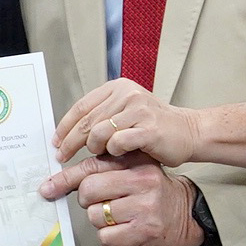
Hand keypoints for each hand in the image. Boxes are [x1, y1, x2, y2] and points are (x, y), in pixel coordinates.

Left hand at [42, 154, 201, 245]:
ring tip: (119, 216)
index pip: (91, 167)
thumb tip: (56, 183)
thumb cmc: (153, 192)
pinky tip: (125, 230)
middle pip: (89, 190)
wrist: (186, 213)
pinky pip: (107, 237)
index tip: (49, 187)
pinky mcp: (145, 232)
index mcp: (136, 162)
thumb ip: (100, 171)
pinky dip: (110, 237)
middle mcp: (142, 181)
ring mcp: (144, 207)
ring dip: (100, 220)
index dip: (64, 179)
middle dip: (87, 200)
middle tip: (100, 202)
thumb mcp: (131, 170)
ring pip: (96, 216)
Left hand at [53, 80, 204, 165]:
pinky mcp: (148, 128)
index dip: (65, 125)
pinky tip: (116, 155)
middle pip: (87, 120)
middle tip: (62, 156)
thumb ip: (102, 117)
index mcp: (118, 88)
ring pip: (99, 131)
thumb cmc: (155, 127)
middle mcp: (127, 95)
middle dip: (71, 141)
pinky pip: (118, 142)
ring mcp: (139, 110)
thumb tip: (70, 133)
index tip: (56, 141)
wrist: (189, 132)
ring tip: (97, 156)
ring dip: (94, 148)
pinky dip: (113, 151)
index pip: (82, 105)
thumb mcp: (126, 114)